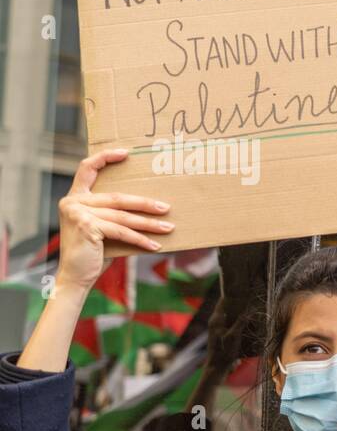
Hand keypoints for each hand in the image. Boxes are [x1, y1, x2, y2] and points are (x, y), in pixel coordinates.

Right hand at [56, 149, 172, 289]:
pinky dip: (140, 239)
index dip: (105, 158)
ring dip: (148, 223)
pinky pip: (121, 231)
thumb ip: (113, 216)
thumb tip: (149, 209)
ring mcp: (78, 213)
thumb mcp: (102, 229)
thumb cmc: (92, 254)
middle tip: (166, 208)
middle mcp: (73, 202)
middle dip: (145, 204)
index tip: (126, 153)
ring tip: (168, 227)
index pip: (87, 169)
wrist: (75, 277)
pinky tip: (155, 246)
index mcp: (75, 198)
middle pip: (116, 197)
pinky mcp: (87, 226)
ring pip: (122, 216)